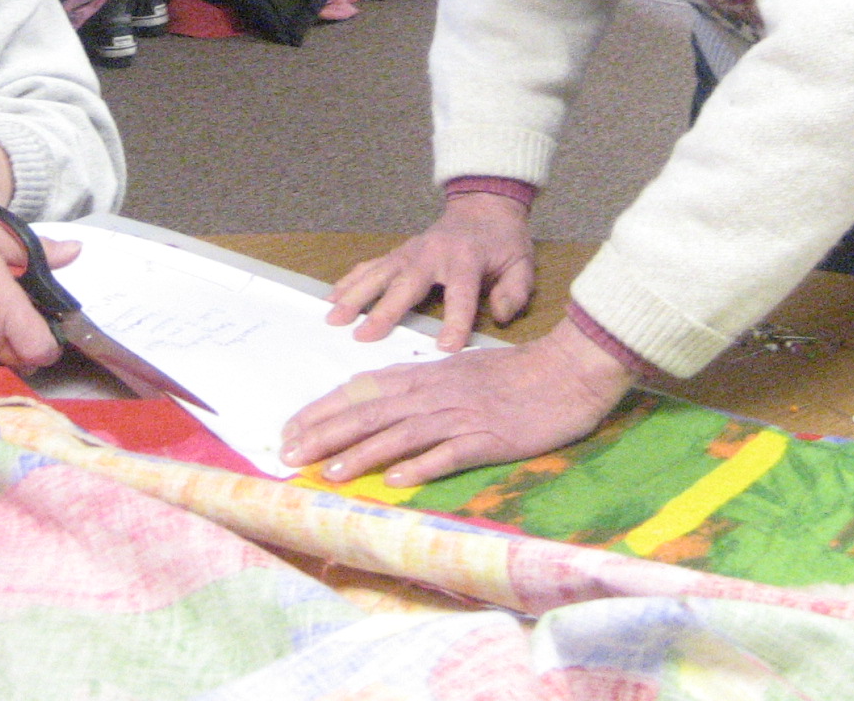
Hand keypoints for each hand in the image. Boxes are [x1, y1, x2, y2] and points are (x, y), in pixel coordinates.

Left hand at [279, 318, 632, 487]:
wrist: (566, 371)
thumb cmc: (514, 374)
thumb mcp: (459, 373)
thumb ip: (422, 387)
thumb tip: (384, 403)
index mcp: (425, 375)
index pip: (362, 391)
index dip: (324, 410)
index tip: (291, 429)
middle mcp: (434, 392)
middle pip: (370, 412)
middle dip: (325, 434)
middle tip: (288, 455)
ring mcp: (460, 415)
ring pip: (400, 434)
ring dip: (362, 454)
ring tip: (328, 473)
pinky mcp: (487, 438)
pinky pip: (448, 453)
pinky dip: (420, 466)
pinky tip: (395, 482)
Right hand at [325, 193, 534, 349]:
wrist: (484, 206)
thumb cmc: (503, 242)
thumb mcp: (522, 265)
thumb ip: (515, 292)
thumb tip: (498, 316)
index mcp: (467, 260)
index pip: (461, 295)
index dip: (455, 322)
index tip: (445, 348)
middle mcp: (432, 254)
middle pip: (405, 285)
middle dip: (383, 311)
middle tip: (363, 336)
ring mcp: (410, 252)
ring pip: (378, 274)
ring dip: (354, 295)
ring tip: (333, 318)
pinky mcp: (398, 253)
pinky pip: (370, 266)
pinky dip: (349, 281)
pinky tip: (330, 298)